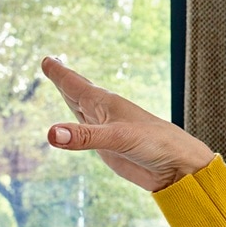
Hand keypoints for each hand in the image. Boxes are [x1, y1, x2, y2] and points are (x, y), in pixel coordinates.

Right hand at [41, 56, 214, 192]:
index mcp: (106, 103)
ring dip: (69, 99)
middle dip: (63, 80)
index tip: (47, 59)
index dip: (60, 73)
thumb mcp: (119, 138)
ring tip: (62, 87)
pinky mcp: (110, 149)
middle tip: (50, 64)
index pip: (76, 84)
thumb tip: (51, 134)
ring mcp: (106, 131)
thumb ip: (85, 137)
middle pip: (77, 92)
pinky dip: (75, 128)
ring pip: (81, 110)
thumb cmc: (157, 144)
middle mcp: (105, 114)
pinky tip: (76, 127)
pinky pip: (86, 134)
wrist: (178, 167)